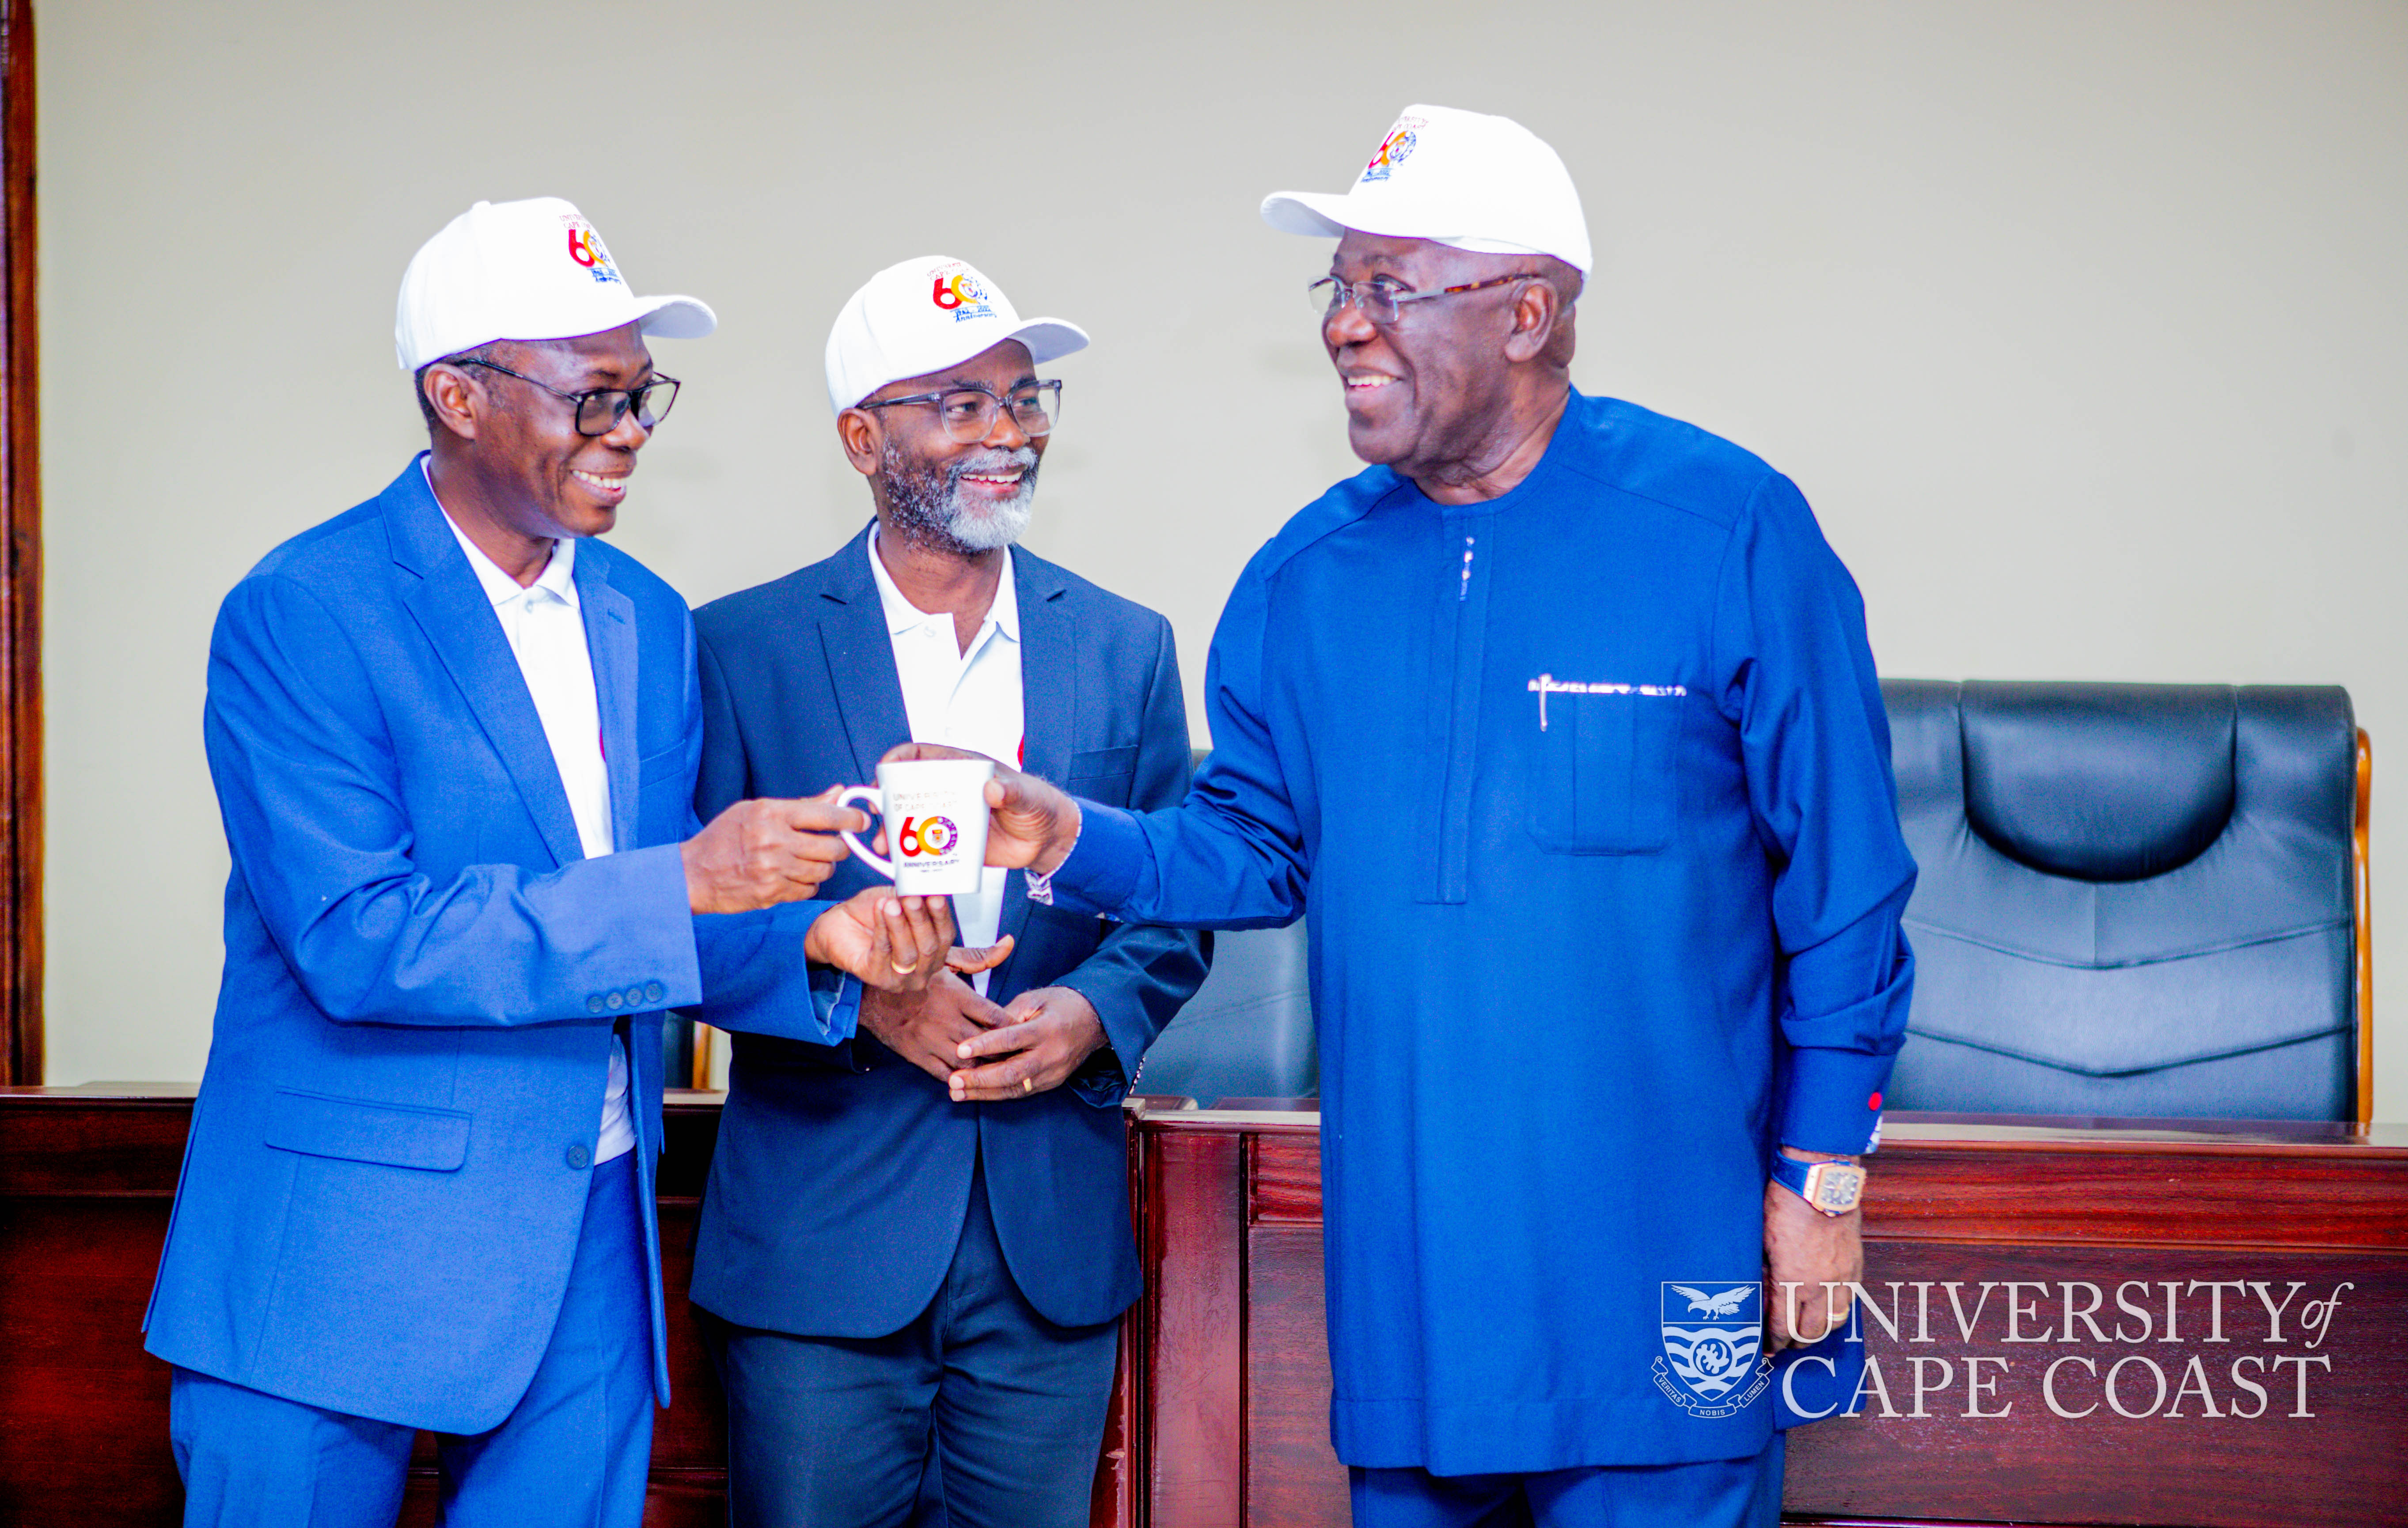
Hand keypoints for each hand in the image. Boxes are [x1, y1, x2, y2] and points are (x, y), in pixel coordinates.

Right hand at [683, 788, 861, 913]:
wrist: (693, 873)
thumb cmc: (723, 837)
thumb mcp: (756, 810)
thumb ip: (801, 805)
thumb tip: (837, 794)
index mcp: (771, 814)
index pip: (826, 815)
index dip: (850, 818)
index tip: (860, 821)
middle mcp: (774, 842)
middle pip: (832, 847)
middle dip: (840, 847)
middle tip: (835, 845)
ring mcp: (774, 871)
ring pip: (823, 871)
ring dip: (824, 866)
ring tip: (811, 860)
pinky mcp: (772, 894)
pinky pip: (809, 890)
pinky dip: (808, 884)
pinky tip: (795, 876)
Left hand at [804, 886, 959, 992]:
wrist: (840, 924)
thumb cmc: (872, 913)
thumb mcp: (898, 898)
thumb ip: (913, 896)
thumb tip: (928, 888)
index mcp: (933, 951)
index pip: (945, 936)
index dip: (942, 916)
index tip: (936, 897)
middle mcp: (921, 969)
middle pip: (929, 947)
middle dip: (921, 920)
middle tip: (912, 899)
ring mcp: (899, 978)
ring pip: (907, 954)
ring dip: (899, 926)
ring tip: (891, 905)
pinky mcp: (875, 978)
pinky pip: (882, 953)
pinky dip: (881, 929)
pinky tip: (879, 911)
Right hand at [859, 971, 1011, 1083]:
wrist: (872, 994)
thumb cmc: (913, 974)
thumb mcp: (945, 959)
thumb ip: (979, 956)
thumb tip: (1009, 942)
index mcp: (956, 995)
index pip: (995, 1016)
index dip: (1012, 1027)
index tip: (1021, 1031)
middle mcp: (945, 1019)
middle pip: (985, 1043)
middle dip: (1003, 1052)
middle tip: (1016, 1056)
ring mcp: (930, 1039)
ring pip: (967, 1062)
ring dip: (983, 1068)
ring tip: (997, 1070)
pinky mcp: (917, 1054)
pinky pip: (944, 1073)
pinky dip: (959, 1079)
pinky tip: (969, 1079)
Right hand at [881, 742, 1081, 873]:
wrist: (1047, 840)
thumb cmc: (1039, 805)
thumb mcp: (1026, 796)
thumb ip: (1011, 791)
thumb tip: (994, 789)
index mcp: (963, 769)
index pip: (921, 755)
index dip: (898, 759)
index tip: (883, 771)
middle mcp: (951, 792)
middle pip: (907, 791)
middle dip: (888, 803)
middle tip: (880, 818)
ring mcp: (950, 818)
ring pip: (912, 822)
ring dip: (895, 833)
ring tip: (887, 848)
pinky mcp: (954, 843)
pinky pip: (927, 849)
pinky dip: (913, 856)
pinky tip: (906, 865)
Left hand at [946, 985, 1108, 1102]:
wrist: (1095, 1020)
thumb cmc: (1060, 1004)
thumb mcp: (1034, 998)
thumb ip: (1006, 1014)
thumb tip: (977, 1031)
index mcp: (1047, 1029)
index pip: (1012, 1039)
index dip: (985, 1045)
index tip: (961, 1050)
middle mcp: (1052, 1055)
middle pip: (1012, 1072)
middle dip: (980, 1078)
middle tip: (953, 1080)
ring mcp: (1053, 1073)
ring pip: (1015, 1088)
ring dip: (984, 1092)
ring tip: (957, 1092)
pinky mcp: (1052, 1083)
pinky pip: (1021, 1091)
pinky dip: (997, 1094)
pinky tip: (976, 1094)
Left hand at [1762, 1149, 1864, 1351]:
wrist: (1820, 1182)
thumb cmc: (1785, 1206)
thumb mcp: (1763, 1242)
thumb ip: (1766, 1273)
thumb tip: (1765, 1295)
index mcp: (1792, 1280)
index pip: (1784, 1324)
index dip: (1775, 1341)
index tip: (1769, 1349)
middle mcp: (1821, 1285)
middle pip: (1812, 1331)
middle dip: (1797, 1342)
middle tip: (1787, 1344)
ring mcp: (1842, 1276)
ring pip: (1836, 1320)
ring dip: (1821, 1330)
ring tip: (1808, 1331)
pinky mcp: (1855, 1265)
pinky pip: (1851, 1299)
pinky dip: (1839, 1310)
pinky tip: (1829, 1308)